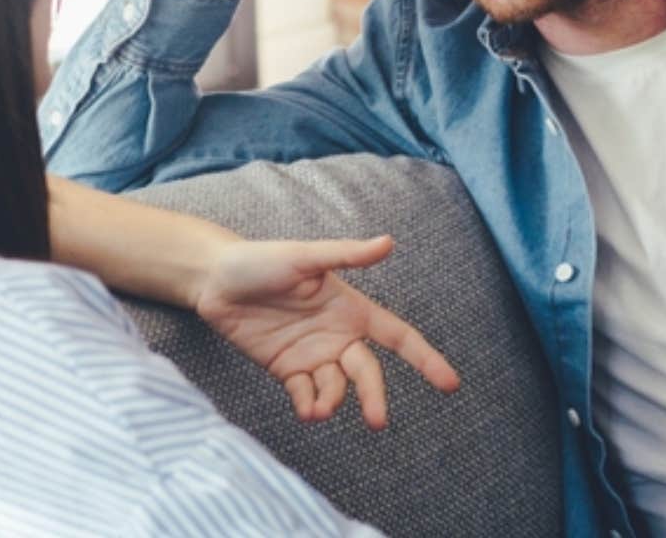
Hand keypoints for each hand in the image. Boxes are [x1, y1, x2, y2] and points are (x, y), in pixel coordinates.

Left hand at [192, 235, 459, 428]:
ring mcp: (312, 355)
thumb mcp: (305, 257)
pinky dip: (309, 407)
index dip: (426, 359)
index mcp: (351, 309)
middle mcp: (337, 335)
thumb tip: (389, 242)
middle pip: (368, 373)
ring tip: (318, 408)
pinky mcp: (286, 370)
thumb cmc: (261, 260)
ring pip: (336, 390)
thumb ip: (347, 255)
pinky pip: (306, 396)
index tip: (451, 384)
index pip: (398, 337)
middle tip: (376, 421)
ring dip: (332, 402)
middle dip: (374, 396)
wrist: (214, 281)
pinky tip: (305, 410)